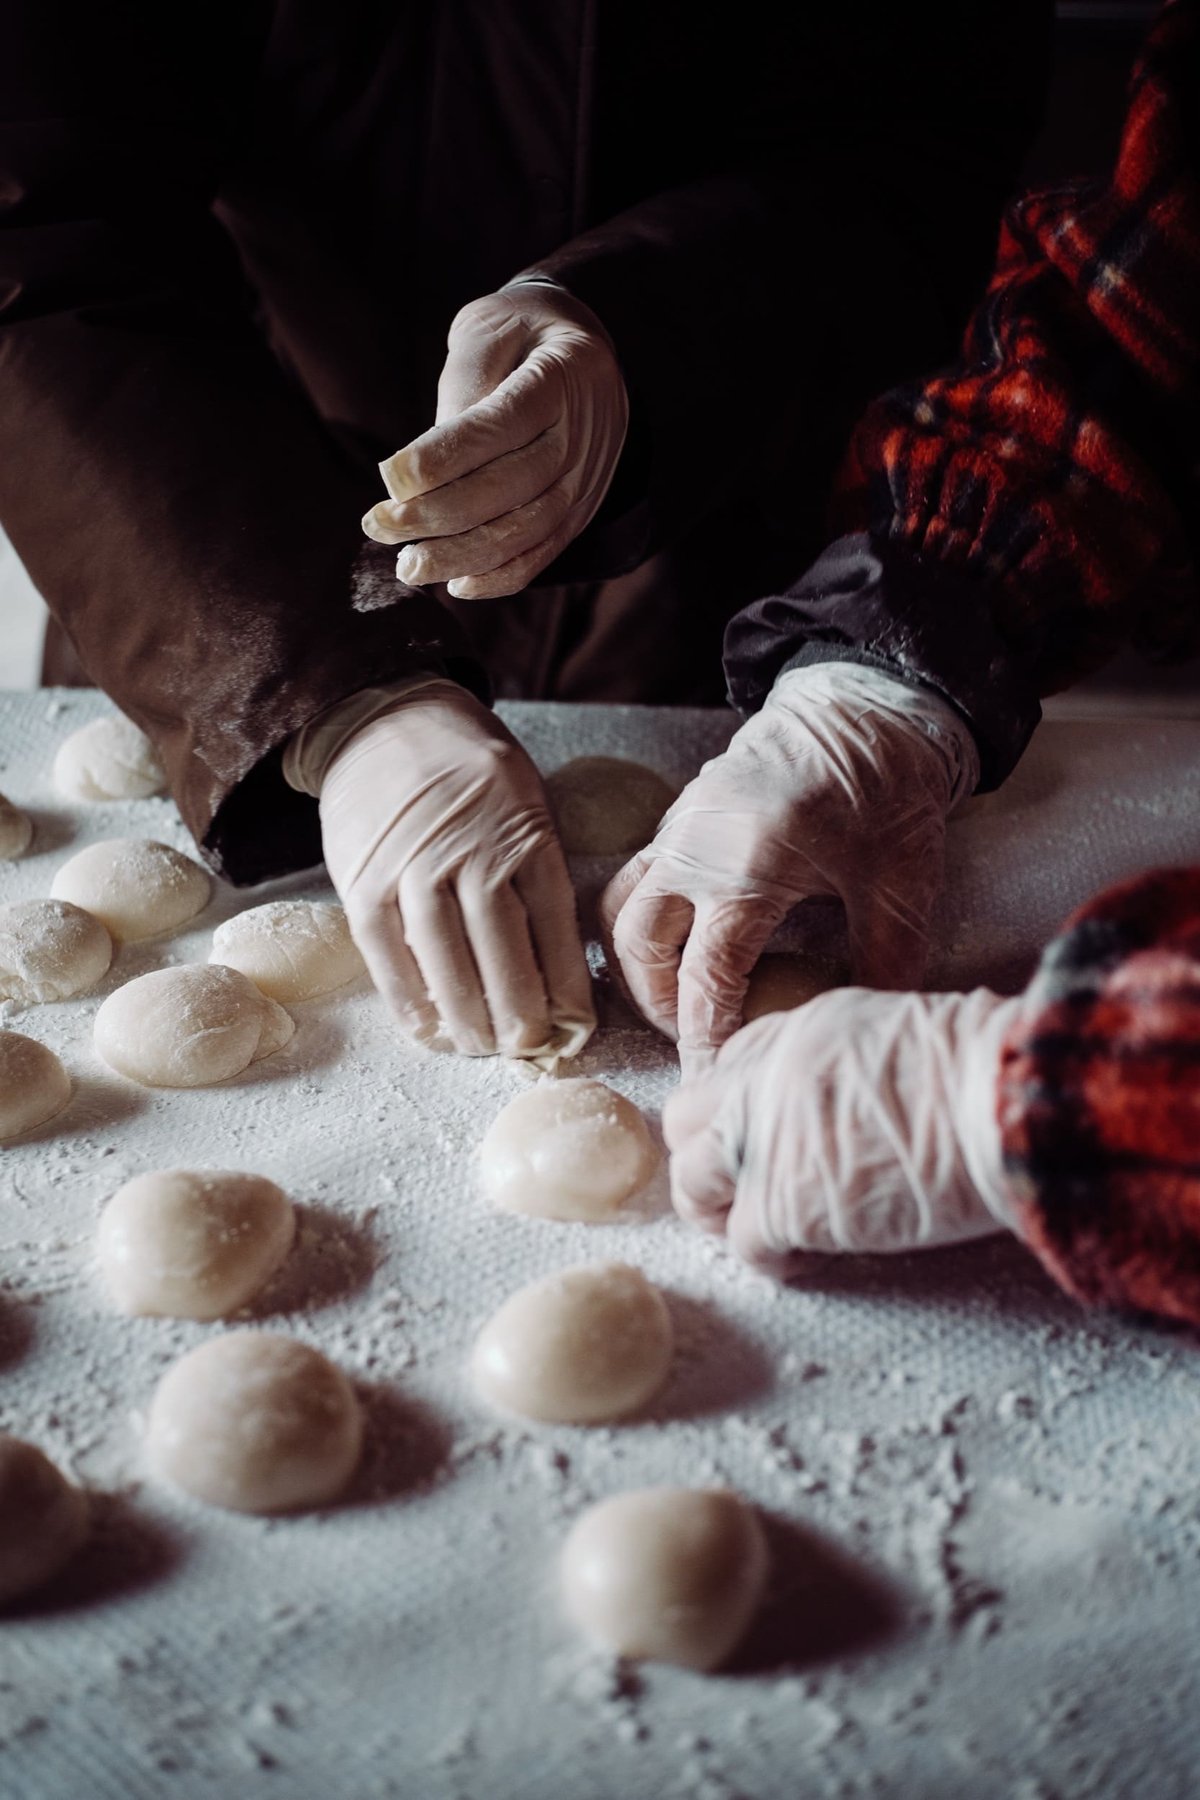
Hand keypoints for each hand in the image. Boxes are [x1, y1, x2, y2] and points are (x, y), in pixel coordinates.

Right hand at [318, 680, 594, 1060]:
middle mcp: (468, 850)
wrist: (386, 721)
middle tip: (527, 1049)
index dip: (566, 983)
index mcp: (522, 830)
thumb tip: (558, 963)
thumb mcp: (526, 799)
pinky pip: (386, 953)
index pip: (553, 923)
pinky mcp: (363, 881)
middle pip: (501, 948)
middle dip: (519, 1011)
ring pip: (444, 959)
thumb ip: (538, 870)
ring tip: (481, 1046)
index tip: (575, 1025)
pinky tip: (428, 1028)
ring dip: (465, 1015)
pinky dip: (407, 998)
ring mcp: (410, 867)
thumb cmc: (470, 770)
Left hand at [362, 283, 627, 598]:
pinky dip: (499, 578)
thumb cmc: (519, 334)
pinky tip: (455, 584)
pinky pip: (543, 555)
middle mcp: (580, 435)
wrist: (584, 351)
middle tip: (378, 525)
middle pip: (510, 487)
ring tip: (408, 566)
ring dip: (462, 556)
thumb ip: (463, 384)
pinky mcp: (578, 511)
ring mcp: (585, 479)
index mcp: (559, 377)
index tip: (388, 478)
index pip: (499, 427)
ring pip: (526, 530)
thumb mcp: (487, 329)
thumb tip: (427, 465)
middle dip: (437, 514)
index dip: (442, 459)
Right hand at [601, 663, 979, 1075]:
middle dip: (663, 1009)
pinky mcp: (675, 820)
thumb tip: (873, 1025)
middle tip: (703, 1040)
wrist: (860, 712)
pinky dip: (639, 924)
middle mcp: (694, 852)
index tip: (715, 1077)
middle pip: (641, 952)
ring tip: (683, 1001)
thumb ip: (888, 958)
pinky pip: (631, 882)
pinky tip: (677, 948)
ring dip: (640, 968)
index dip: (704, 1039)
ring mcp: (676, 831)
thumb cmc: (884, 793)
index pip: (704, 979)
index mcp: (747, 870)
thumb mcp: (901, 883)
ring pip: (620, 916)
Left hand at [663, 985, 1019, 1276]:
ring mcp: (762, 1144)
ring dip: (718, 1213)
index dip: (737, 1106)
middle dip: (703, 1156)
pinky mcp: (781, 1206)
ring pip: (693, 1185)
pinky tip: (800, 1263)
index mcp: (793, 1034)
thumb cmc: (979, 1068)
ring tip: (756, 1231)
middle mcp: (761, 1082)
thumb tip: (855, 1099)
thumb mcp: (892, 1031)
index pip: (728, 1066)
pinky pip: (743, 1244)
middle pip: (685, 1121)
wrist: (995, 1101)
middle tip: (735, 1188)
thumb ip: (848, 1063)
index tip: (756, 1134)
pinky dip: (768, 1261)